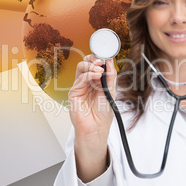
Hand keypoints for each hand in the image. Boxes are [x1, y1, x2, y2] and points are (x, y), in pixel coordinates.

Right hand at [68, 54, 116, 181]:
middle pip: (87, 63)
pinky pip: (80, 79)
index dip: (100, 59)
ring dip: (91, 66)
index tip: (107, 57)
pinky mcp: (74, 92)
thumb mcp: (111, 91)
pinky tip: (96, 76)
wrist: (96, 128)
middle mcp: (87, 82)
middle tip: (101, 60)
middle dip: (94, 59)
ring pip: (81, 68)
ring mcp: (80, 86)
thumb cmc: (103, 113)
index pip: (96, 64)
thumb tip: (110, 61)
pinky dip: (88, 75)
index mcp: (96, 81)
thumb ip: (110, 76)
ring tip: (100, 70)